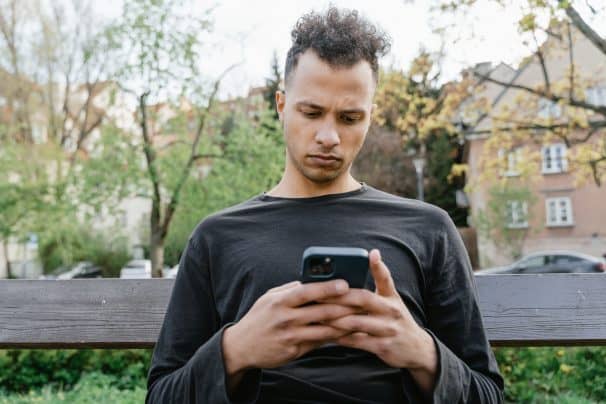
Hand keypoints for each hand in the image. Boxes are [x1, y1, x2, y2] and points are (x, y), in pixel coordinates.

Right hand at [222, 279, 356, 374]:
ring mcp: (290, 337)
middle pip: (320, 311)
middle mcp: (285, 319)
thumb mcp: (269, 298)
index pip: (307, 292)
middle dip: (344, 306)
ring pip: (324, 329)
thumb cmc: (259, 318)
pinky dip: (334, 338)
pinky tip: (347, 333)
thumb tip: (311, 281)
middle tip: (363, 301)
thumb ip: (290, 290)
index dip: (327, 287)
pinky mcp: (294, 351)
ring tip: (361, 318)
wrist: (241, 347)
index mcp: (280, 302)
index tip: (345, 283)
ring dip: (344, 324)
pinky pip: (318, 343)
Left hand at [321, 249, 437, 389]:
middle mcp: (392, 311)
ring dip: (335, 319)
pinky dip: (340, 337)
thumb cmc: (396, 319)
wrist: (416, 349)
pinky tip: (327, 333)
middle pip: (363, 299)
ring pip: (356, 321)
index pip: (385, 279)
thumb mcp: (392, 300)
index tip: (371, 254)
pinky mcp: (382, 347)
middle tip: (319, 294)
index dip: (378, 266)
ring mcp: (388, 330)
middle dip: (339, 296)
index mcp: (392, 297)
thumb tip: (369, 256)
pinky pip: (357, 341)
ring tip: (317, 315)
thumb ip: (378, 282)